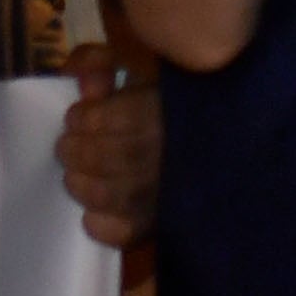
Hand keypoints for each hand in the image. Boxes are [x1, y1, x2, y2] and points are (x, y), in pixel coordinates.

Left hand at [56, 43, 161, 250]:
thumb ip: (105, 62)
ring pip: (103, 195)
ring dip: (79, 183)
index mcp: (162, 111)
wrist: (227, 154)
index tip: (77, 117)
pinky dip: (98, 223)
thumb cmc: (177, 105)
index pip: (105, 120)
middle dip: (73, 150)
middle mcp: (164, 155)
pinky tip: (95, 209)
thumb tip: (74, 72)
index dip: (83, 119)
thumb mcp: (144, 68)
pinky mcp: (159, 227)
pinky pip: (118, 232)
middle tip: (68, 146)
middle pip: (99, 158)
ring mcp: (162, 196)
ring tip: (77, 174)